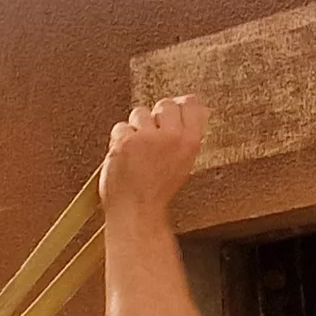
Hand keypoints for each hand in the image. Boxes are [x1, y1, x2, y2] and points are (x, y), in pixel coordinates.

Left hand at [101, 97, 206, 213]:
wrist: (136, 211)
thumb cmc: (157, 192)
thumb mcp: (184, 162)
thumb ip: (187, 135)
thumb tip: (196, 108)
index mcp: (190, 142)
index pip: (191, 104)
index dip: (181, 105)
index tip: (175, 110)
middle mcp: (171, 137)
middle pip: (165, 104)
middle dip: (156, 117)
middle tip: (151, 138)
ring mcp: (147, 138)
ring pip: (140, 113)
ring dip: (135, 128)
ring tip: (137, 150)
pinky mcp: (125, 142)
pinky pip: (120, 127)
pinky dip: (119, 140)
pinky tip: (124, 156)